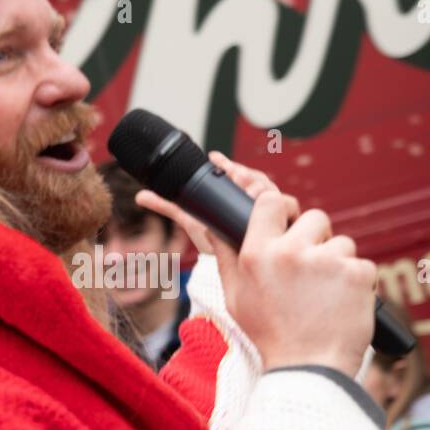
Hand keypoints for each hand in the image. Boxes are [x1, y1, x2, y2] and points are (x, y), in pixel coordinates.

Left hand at [135, 151, 298, 254]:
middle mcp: (256, 202)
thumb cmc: (215, 241)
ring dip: (262, 189)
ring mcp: (272, 214)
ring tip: (248, 189)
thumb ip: (170, 206)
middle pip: (256, 180)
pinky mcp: (282, 228)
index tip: (214, 159)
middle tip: (233, 173)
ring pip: (273, 193)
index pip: (237, 173)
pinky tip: (281, 207)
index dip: (228, 166)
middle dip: (245, 175)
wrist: (233, 270)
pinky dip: (285, 208)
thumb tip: (140, 195)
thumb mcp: (192, 221)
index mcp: (237, 195)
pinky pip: (289, 212)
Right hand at [208, 195, 376, 376]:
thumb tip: (216, 226)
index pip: (271, 201)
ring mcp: (327, 261)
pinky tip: (342, 305)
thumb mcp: (235, 298)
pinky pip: (362, 265)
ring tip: (325, 297)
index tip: (289, 221)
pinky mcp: (357, 274)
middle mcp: (291, 252)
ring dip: (338, 264)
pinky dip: (357, 283)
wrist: (308, 371)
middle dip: (317, 239)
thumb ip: (227, 257)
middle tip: (311, 272)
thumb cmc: (270, 336)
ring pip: (342, 243)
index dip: (283, 209)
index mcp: (257, 254)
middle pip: (315, 217)